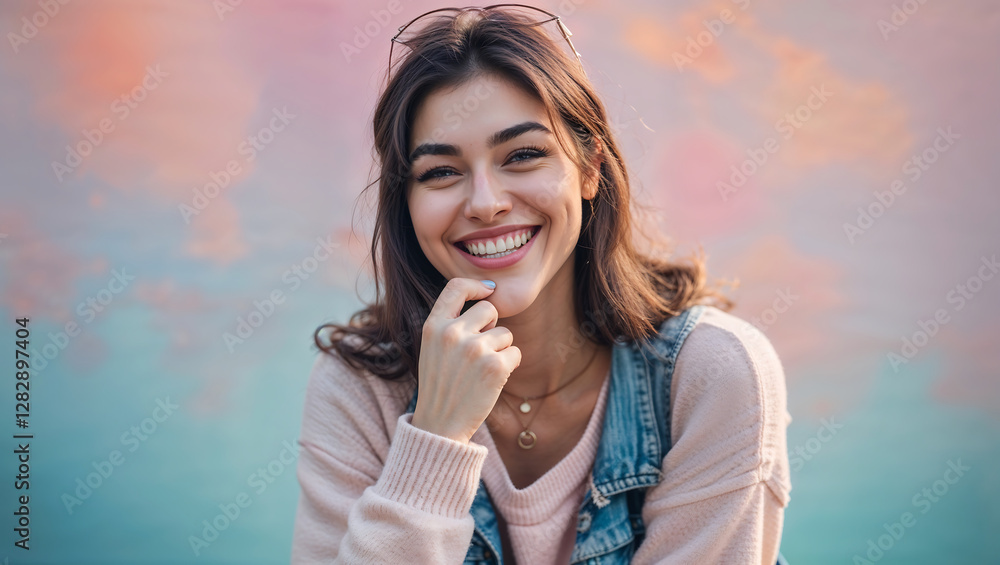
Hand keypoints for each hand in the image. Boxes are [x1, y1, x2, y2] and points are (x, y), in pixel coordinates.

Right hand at [410, 278, 520, 443]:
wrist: (439, 425)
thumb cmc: (440, 386)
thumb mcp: (432, 348)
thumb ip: (452, 323)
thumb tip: (488, 297)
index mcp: (433, 326)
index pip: (456, 287)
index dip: (476, 286)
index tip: (487, 291)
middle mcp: (452, 333)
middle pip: (489, 309)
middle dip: (492, 326)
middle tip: (481, 350)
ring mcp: (474, 349)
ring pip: (505, 333)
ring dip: (500, 349)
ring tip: (481, 371)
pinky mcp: (495, 367)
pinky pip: (515, 352)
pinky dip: (510, 365)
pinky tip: (493, 380)